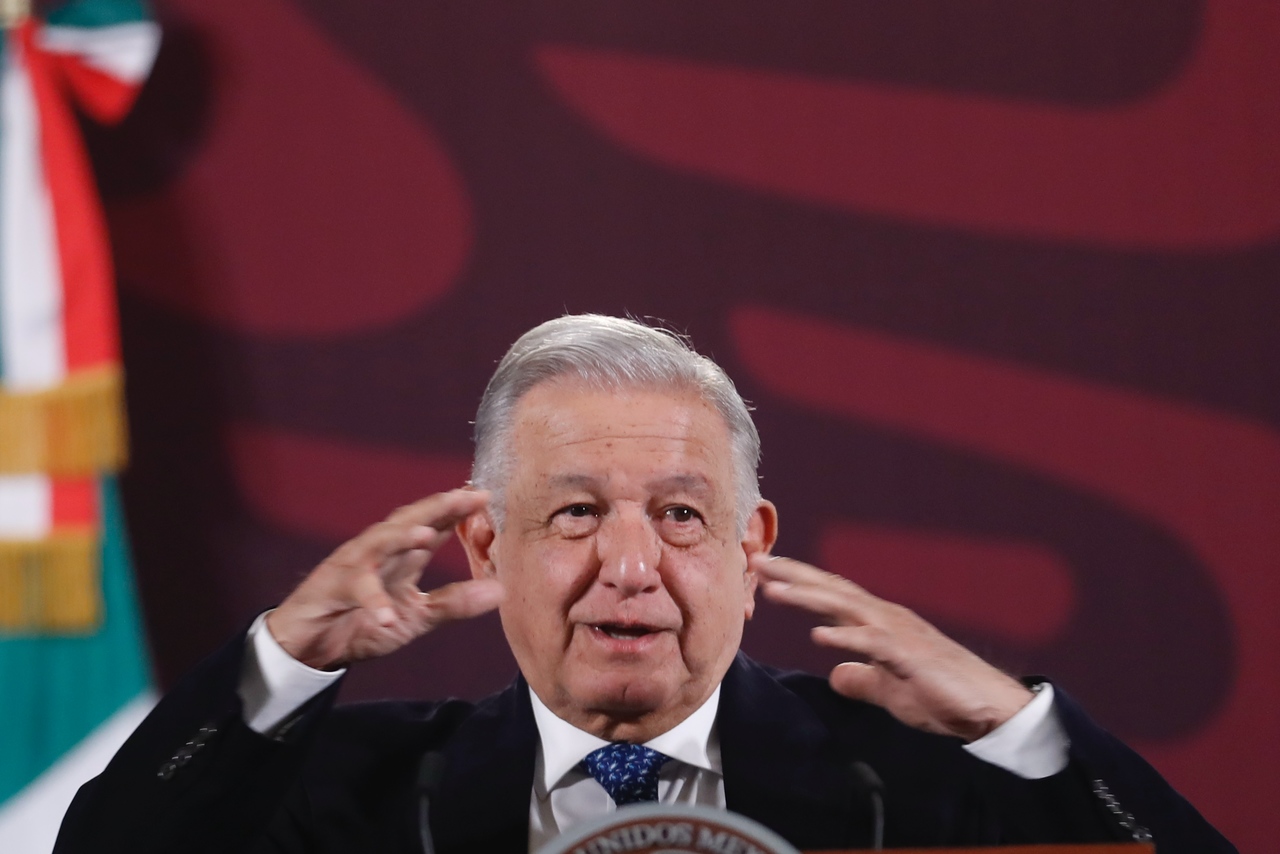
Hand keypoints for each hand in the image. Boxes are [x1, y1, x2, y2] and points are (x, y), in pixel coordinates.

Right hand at [266, 489, 501, 669]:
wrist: (310, 646)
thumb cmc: (363, 622)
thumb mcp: (417, 617)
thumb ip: (455, 603)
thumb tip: (501, 591)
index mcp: (403, 556)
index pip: (435, 525)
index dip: (459, 510)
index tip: (486, 496)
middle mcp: (379, 552)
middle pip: (409, 521)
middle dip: (437, 507)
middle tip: (466, 496)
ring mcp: (353, 566)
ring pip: (378, 543)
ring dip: (399, 538)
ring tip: (424, 536)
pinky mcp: (331, 589)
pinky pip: (354, 591)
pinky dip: (371, 603)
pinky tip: (388, 618)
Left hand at [754, 554, 1031, 740]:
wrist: (987, 709)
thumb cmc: (940, 695)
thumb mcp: (889, 689)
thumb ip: (861, 679)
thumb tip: (836, 674)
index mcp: (878, 623)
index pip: (831, 595)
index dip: (797, 581)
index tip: (763, 571)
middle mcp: (886, 618)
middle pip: (832, 589)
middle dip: (793, 575)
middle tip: (756, 561)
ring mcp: (898, 633)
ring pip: (846, 607)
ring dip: (808, 597)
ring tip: (773, 590)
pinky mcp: (911, 656)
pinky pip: (872, 644)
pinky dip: (845, 638)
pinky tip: (818, 636)